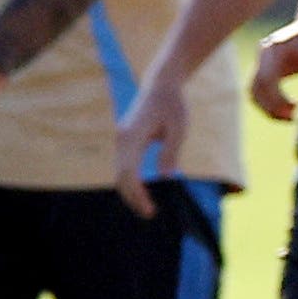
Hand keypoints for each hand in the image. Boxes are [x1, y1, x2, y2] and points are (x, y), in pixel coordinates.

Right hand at [115, 78, 186, 217]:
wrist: (161, 84)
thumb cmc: (173, 104)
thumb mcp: (179, 127)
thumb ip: (171, 151)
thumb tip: (166, 177)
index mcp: (133, 136)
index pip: (129, 173)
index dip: (137, 195)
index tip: (151, 209)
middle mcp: (122, 139)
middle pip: (120, 177)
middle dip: (132, 198)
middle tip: (150, 214)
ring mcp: (121, 140)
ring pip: (119, 173)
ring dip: (129, 192)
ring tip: (147, 207)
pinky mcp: (125, 141)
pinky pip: (123, 166)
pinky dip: (129, 182)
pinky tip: (142, 192)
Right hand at [249, 17, 297, 120]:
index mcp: (274, 49)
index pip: (267, 80)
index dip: (278, 99)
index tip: (296, 110)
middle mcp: (263, 55)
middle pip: (256, 88)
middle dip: (273, 107)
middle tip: (294, 118)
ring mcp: (260, 63)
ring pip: (254, 93)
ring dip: (270, 108)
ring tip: (293, 116)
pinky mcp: (263, 70)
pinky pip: (259, 92)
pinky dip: (270, 104)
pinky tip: (289, 109)